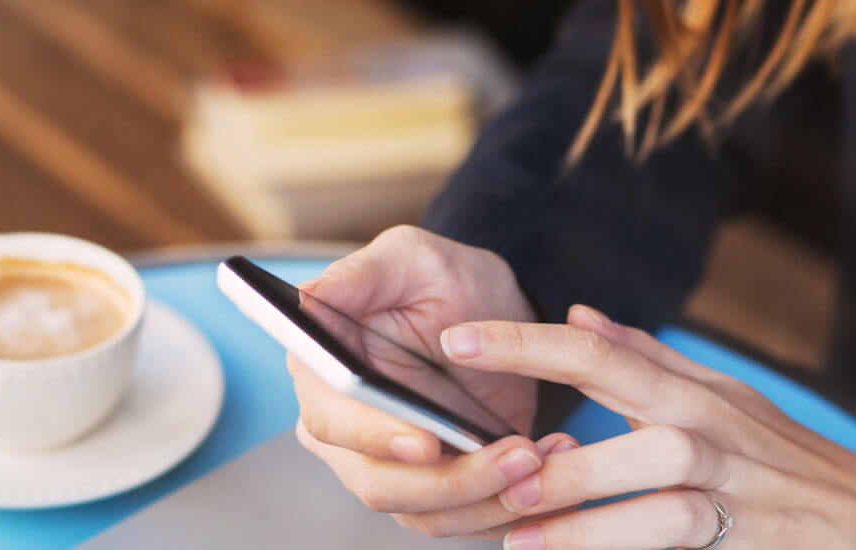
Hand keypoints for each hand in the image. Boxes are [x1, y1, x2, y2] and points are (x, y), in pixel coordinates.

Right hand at [289, 226, 566, 535]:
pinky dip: (508, 506)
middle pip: (380, 483)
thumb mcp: (410, 258)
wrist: (498, 314)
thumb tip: (306, 297)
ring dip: (489, 497)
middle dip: (452, 479)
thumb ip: (360, 275)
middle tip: (519, 454)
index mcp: (322, 373)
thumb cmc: (446, 279)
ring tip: (542, 457)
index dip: (374, 437)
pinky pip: (463, 519)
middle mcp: (344, 429)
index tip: (426, 441)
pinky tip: (549, 468)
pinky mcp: (435, 490)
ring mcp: (387, 466)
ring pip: (426, 511)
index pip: (331, 421)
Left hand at [427, 305, 855, 548]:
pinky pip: (678, 545)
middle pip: (634, 430)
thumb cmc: (773, 449)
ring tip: (519, 535)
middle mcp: (708, 433)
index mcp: (688, 390)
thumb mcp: (713, 392)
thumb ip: (642, 356)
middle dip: (563, 452)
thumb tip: (579, 312)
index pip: (599, 352)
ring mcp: (729, 492)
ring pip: (661, 502)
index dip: (525, 343)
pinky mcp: (738, 540)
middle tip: (496, 470)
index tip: (457, 340)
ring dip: (587, 521)